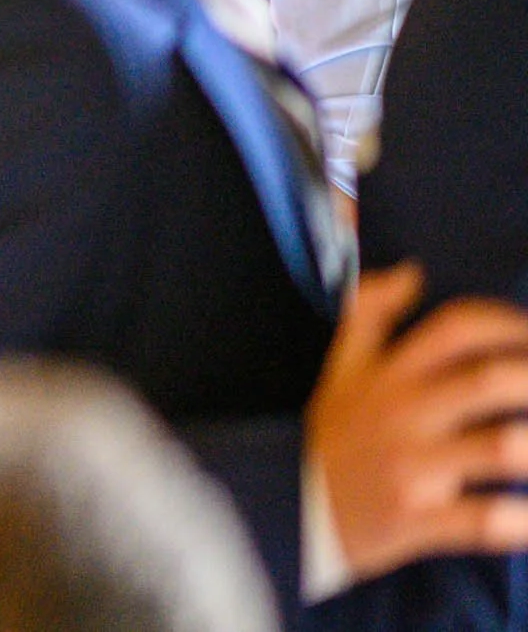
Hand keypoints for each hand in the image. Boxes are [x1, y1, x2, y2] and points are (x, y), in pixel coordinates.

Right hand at [310, 263, 527, 580]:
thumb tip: (411, 272)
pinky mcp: (419, 520)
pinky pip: (487, 521)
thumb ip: (368, 315)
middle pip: (489, 381)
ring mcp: (412, 468)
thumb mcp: (339, 369)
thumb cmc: (333, 439)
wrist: (290, 511)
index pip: (456, 328)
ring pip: (499, 448)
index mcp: (388, 375)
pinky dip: (523, 520)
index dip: (508, 323)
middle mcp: (402, 414)